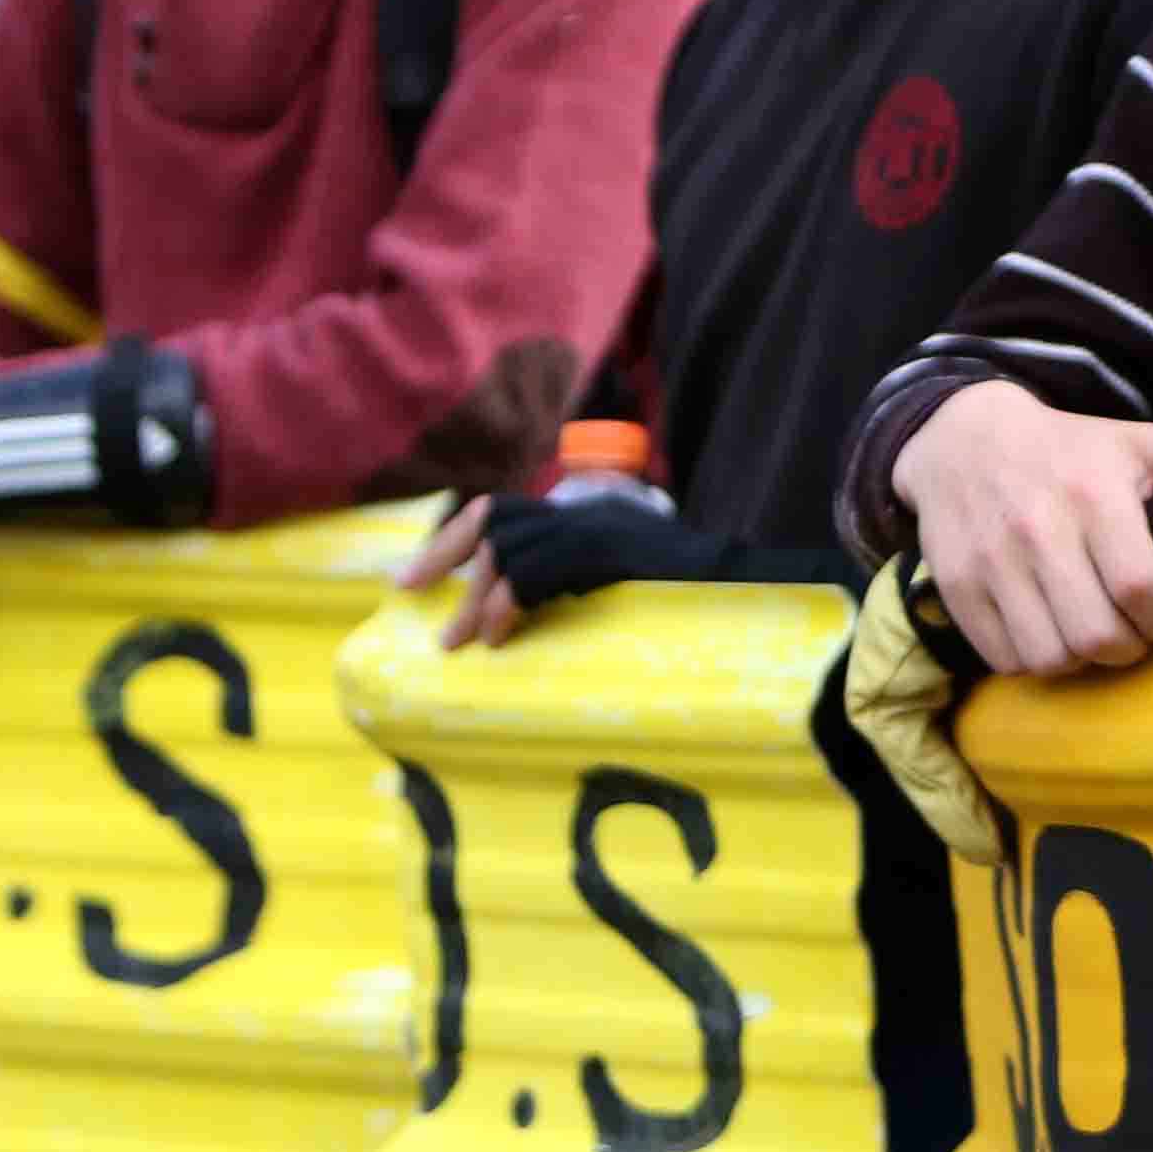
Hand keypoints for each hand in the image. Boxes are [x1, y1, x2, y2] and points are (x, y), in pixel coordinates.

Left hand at [403, 489, 712, 651]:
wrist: (742, 589)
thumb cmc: (687, 598)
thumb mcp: (620, 580)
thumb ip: (573, 580)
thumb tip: (512, 612)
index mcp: (584, 514)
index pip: (500, 509)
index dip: (450, 538)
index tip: (413, 577)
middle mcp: (585, 510)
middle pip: (492, 518)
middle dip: (444, 556)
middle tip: (411, 593)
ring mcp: (596, 526)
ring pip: (508, 549)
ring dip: (477, 598)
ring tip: (461, 642)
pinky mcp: (604, 551)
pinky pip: (536, 573)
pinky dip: (508, 606)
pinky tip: (500, 640)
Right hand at [890, 381, 1152, 676]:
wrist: (961, 437)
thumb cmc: (1068, 447)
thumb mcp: (1139, 443)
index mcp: (1094, 492)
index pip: (1141, 590)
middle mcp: (1038, 527)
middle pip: (1096, 636)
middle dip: (1127, 648)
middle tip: (1131, 631)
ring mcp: (991, 560)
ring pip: (1050, 656)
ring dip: (1080, 660)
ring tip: (1089, 632)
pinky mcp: (955, 585)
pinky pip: (1004, 658)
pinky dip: (1032, 660)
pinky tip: (1047, 631)